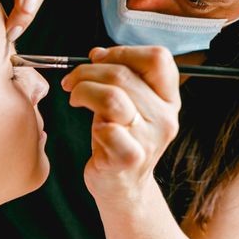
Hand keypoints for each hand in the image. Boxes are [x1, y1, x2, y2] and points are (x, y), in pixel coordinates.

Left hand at [60, 46, 181, 200]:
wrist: (121, 187)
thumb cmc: (119, 140)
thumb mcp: (127, 105)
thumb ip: (119, 78)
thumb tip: (97, 53)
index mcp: (168, 99)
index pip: (158, 58)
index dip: (122, 52)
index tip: (97, 58)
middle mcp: (165, 117)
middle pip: (123, 74)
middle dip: (87, 72)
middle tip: (70, 81)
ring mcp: (149, 139)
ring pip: (112, 96)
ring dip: (83, 91)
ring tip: (74, 98)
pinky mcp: (129, 158)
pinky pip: (107, 129)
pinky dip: (93, 123)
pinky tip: (91, 129)